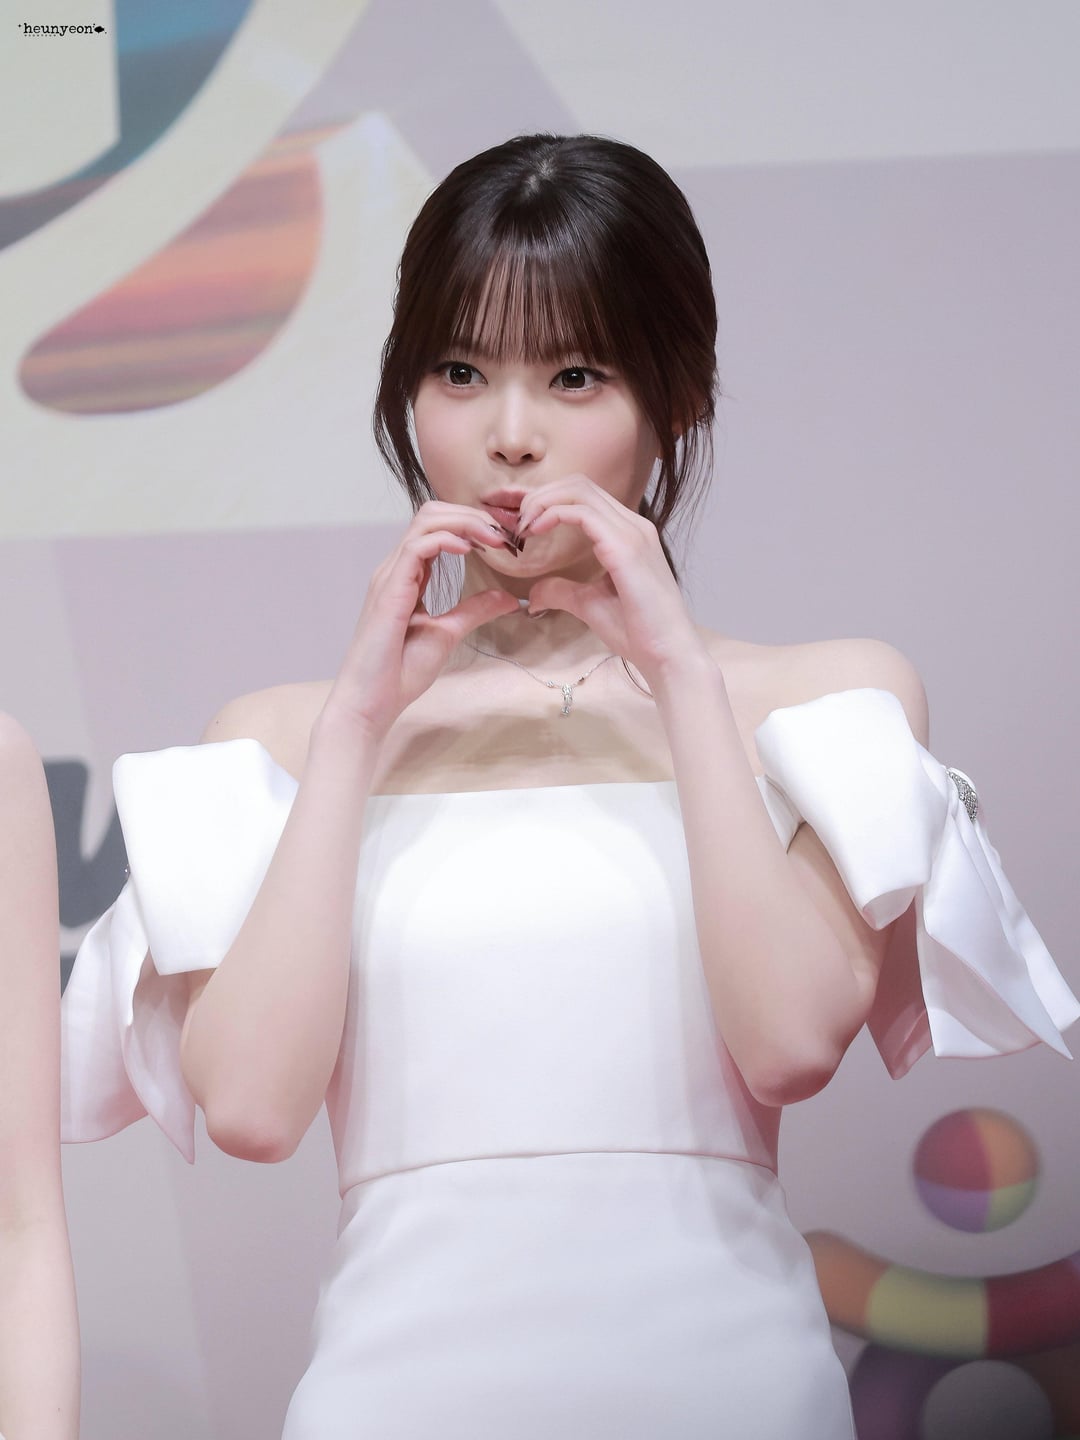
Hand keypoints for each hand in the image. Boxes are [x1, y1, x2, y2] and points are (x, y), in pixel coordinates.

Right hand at [323, 502, 519, 739]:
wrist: (372, 701)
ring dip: (465, 523)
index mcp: (408, 574)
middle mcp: (396, 568)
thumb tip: (508, 598)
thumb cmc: (400, 671)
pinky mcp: (389, 590)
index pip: (438, 527)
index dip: (472, 524)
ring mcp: (390, 576)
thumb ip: (474, 610)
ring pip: (425, 522)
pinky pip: (416, 547)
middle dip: (472, 515)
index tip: (505, 539)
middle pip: (431, 514)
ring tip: (494, 539)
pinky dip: (446, 540)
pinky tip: (470, 551)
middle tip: (505, 534)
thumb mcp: (448, 633)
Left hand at [519, 476, 710, 682]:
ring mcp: (632, 532)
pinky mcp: (625, 547)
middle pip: (579, 484)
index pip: (584, 495)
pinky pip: (583, 513)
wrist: (668, 654)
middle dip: (541, 495)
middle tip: (517, 522)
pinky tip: (535, 531)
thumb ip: (562, 591)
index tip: (522, 523)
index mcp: (628, 533)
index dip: (548, 499)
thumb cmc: (638, 632)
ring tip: (523, 526)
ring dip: (543, 502)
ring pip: (580, 491)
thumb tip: (532, 595)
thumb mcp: (589, 604)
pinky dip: (553, 514)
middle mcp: (633, 525)